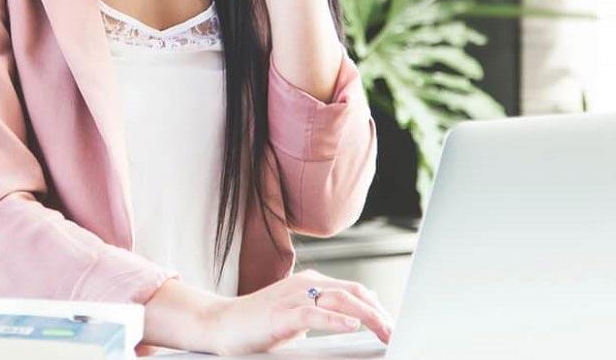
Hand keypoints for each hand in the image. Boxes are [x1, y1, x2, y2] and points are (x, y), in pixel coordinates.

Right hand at [199, 269, 393, 355]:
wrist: (220, 324)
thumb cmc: (256, 324)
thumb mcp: (297, 316)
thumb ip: (322, 311)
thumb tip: (354, 317)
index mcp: (310, 283)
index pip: (354, 290)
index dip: (378, 306)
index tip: (393, 324)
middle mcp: (304, 284)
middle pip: (353, 292)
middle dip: (379, 312)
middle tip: (396, 331)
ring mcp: (292, 297)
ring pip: (339, 299)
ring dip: (367, 316)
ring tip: (384, 330)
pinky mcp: (281, 314)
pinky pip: (313, 313)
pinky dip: (335, 319)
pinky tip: (351, 326)